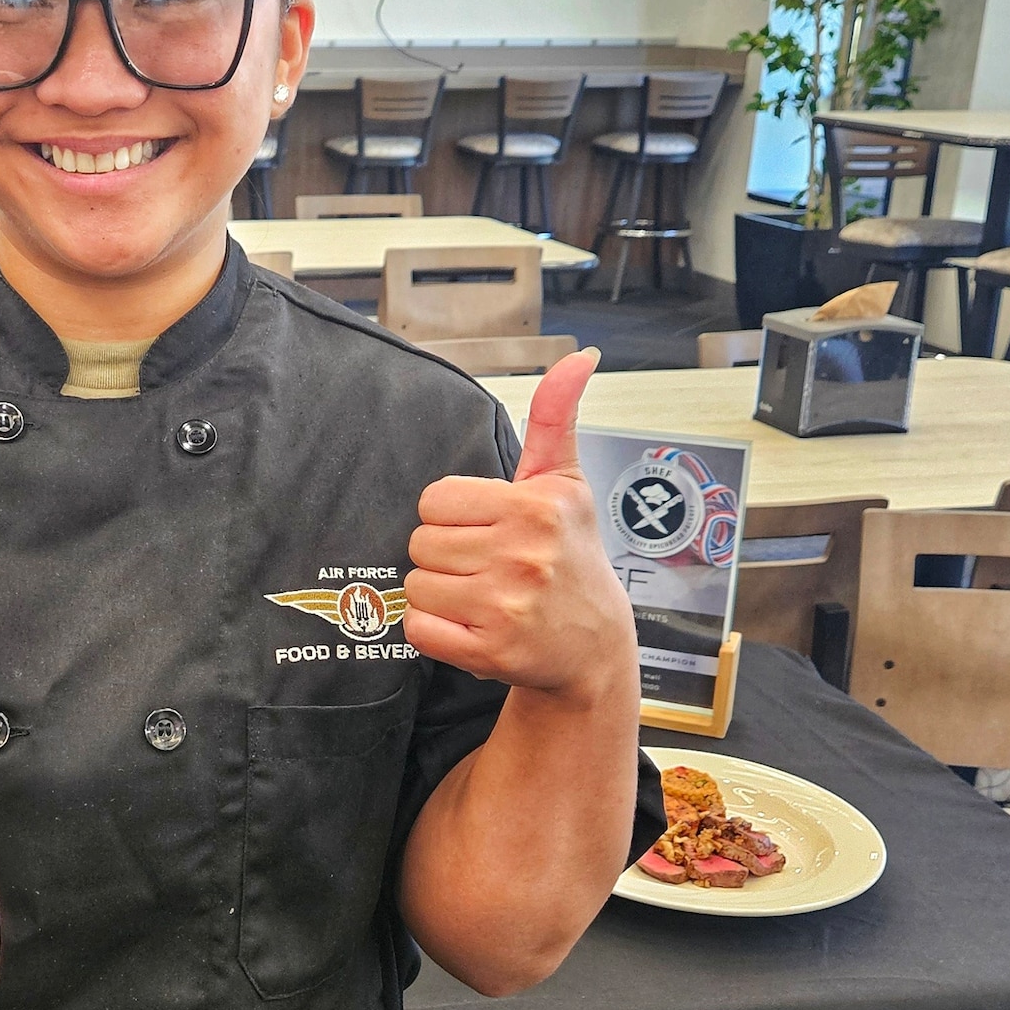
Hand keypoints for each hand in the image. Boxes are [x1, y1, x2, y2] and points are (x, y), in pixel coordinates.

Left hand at [402, 348, 636, 698]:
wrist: (594, 645)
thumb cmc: (571, 556)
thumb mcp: (566, 484)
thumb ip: (556, 417)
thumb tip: (579, 357)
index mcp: (535, 508)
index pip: (434, 500)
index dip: (453, 516)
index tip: (487, 530)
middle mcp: (523, 556)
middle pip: (420, 543)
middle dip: (446, 555)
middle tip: (486, 567)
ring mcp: (506, 607)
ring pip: (415, 585)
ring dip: (440, 593)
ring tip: (482, 596)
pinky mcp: (489, 652)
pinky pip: (417, 628)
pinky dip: (434, 630)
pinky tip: (472, 626)